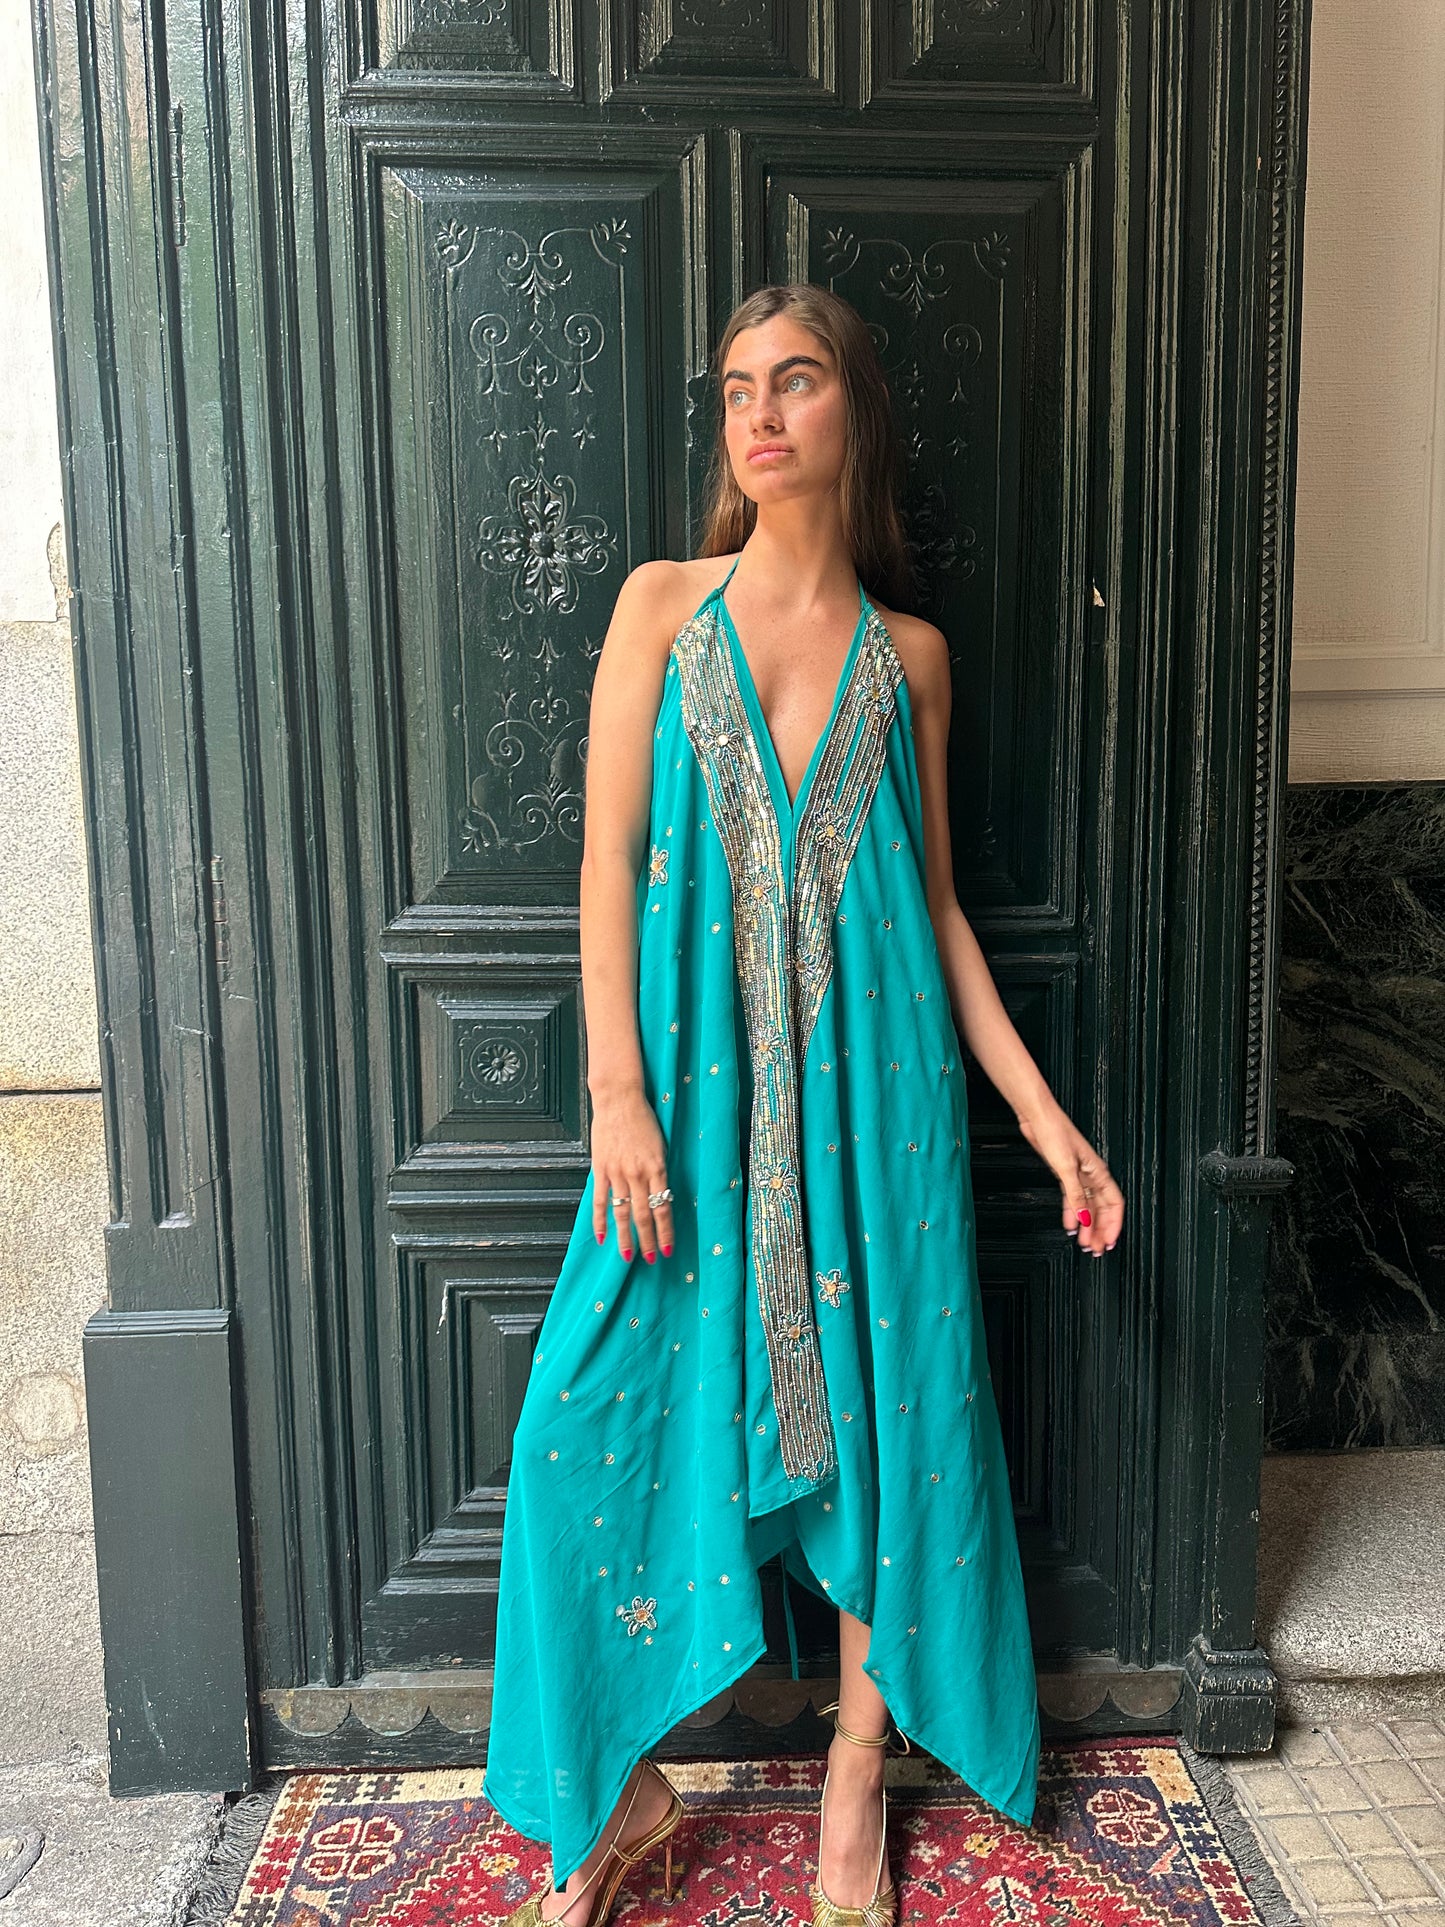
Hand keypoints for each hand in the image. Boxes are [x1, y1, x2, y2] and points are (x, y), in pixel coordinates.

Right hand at [588, 1086, 674, 1263]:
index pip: (664, 1208)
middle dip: (648, 1241)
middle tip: (652, 1260)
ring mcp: (618, 1173)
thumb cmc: (643, 1119)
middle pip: (644, 1215)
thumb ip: (659, 1171)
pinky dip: (600, 1221)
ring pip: (622, 1212)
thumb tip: (660, 1196)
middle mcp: (638, 1174)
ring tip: (628, 1256)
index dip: (666, 1232)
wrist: (619, 1099)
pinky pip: (600, 1200)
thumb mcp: (660, 1145)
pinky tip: (602, 1237)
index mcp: (657, 1168)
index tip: (669, 1249)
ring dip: (626, 1237)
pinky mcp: (601, 1169)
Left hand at [1017, 1100, 1123, 1256]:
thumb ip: (1075, 1196)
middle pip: (1102, 1209)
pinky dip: (1073, 1214)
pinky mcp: (1064, 1173)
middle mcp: (1091, 1174)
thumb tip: (1084, 1218)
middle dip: (1101, 1230)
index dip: (1114, 1225)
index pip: (1114, 1204)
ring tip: (1085, 1243)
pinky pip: (1073, 1199)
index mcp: (1098, 1172)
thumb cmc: (1055, 1132)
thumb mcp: (1066, 1168)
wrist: (1037, 1117)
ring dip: (1087, 1226)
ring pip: (1088, 1206)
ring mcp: (1078, 1174)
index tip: (1108, 1241)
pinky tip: (1070, 1225)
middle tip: (1096, 1249)